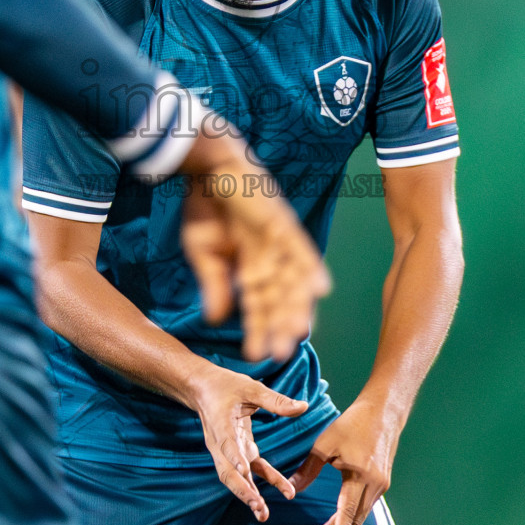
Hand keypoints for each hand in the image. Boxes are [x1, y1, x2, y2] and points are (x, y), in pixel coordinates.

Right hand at [179, 127, 330, 361]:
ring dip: (296, 306)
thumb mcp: (204, 254)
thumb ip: (214, 285)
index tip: (255, 356)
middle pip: (280, 300)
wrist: (205, 169)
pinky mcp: (282, 224)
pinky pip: (300, 250)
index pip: (257, 306)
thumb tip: (216, 321)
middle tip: (281, 354)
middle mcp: (269, 259)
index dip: (258, 330)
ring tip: (297, 333)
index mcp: (249, 269)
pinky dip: (310, 268)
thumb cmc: (204, 207)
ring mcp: (278, 243)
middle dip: (280, 326)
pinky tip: (320, 290)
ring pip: (293, 281)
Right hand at [188, 364, 307, 521]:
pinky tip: (283, 490)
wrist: (202, 388)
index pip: (226, 444)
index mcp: (220, 424)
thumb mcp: (250, 387)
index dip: (234, 457)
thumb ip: (275, 400)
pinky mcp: (236, 450)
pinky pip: (250, 469)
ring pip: (235, 477)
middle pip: (227, 472)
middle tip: (257, 506)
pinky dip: (264, 480)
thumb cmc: (224, 385)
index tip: (244, 470)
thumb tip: (304, 407)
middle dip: (242, 490)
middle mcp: (219, 443)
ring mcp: (226, 450)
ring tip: (263, 514)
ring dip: (249, 495)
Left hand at [289, 402, 399, 524]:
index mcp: (360, 474)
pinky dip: (351, 516)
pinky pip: (364, 505)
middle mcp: (374, 484)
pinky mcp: (381, 482)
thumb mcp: (325, 443)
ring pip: (360, 514)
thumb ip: (308, 469)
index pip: (348, 511)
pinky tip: (338, 524)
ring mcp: (381, 484)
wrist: (383, 412)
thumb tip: (291, 489)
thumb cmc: (352, 424)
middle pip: (356, 519)